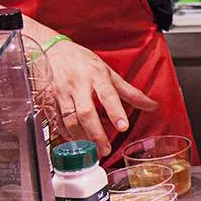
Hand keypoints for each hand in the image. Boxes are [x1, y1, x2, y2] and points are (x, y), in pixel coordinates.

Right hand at [45, 40, 157, 156]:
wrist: (53, 50)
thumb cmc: (84, 62)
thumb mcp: (109, 72)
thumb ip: (130, 92)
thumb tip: (152, 105)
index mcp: (97, 76)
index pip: (108, 95)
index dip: (116, 112)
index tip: (123, 127)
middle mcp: (78, 84)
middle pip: (86, 112)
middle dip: (96, 133)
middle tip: (105, 149)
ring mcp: (61, 93)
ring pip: (69, 119)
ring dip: (81, 137)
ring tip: (92, 150)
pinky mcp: (47, 100)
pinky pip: (56, 120)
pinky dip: (66, 133)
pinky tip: (75, 140)